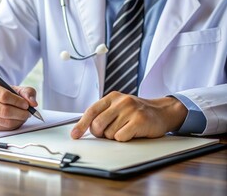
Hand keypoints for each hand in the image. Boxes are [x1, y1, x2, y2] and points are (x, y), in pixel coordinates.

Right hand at [0, 81, 37, 130]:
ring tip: (23, 116)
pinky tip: (16, 120)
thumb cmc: (2, 93)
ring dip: (18, 120)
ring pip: (4, 121)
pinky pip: (3, 129)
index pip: (4, 96)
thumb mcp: (14, 88)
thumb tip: (33, 103)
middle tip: (27, 113)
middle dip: (20, 113)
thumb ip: (27, 92)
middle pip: (4, 111)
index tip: (26, 104)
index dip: (18, 102)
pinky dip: (13, 125)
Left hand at [71, 91, 187, 141]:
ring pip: (109, 133)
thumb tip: (84, 129)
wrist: (162, 111)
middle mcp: (120, 101)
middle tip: (109, 132)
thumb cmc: (136, 112)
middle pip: (97, 125)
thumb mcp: (118, 107)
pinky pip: (121, 137)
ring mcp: (130, 110)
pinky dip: (124, 139)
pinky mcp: (139, 120)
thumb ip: (103, 114)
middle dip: (99, 133)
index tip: (75, 135)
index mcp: (112, 97)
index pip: (91, 111)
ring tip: (125, 129)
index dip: (81, 125)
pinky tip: (132, 132)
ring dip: (114, 136)